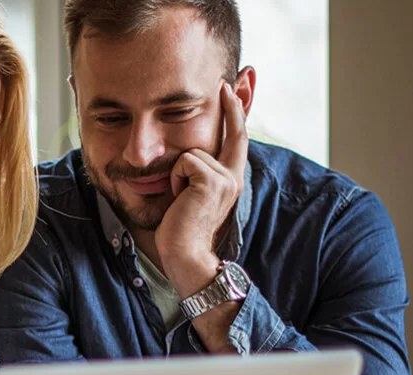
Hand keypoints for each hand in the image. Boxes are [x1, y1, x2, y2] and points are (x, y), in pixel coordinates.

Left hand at [154, 82, 248, 295]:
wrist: (186, 255)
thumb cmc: (180, 230)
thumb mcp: (189, 194)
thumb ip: (194, 173)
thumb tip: (186, 154)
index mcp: (230, 179)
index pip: (237, 140)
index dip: (237, 112)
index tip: (235, 87)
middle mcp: (234, 176)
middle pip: (233, 132)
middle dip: (232, 105)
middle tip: (225, 81)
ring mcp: (226, 178)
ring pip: (192, 152)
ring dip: (178, 173)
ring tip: (181, 198)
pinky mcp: (212, 180)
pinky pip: (184, 161)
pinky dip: (176, 179)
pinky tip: (180, 199)